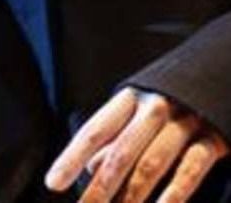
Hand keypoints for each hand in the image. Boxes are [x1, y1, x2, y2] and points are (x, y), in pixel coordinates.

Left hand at [45, 87, 228, 201]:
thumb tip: (92, 169)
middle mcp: (154, 108)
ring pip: (152, 164)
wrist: (217, 76)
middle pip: (121, 152)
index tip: (53, 183)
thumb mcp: (136, 112)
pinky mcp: (214, 138)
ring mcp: (185, 122)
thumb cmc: (166, 104)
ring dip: (133, 195)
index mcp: (128, 99)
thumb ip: (115, 138)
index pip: (94, 131)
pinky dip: (173, 194)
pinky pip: (190, 170)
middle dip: (100, 187)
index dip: (71, 158)